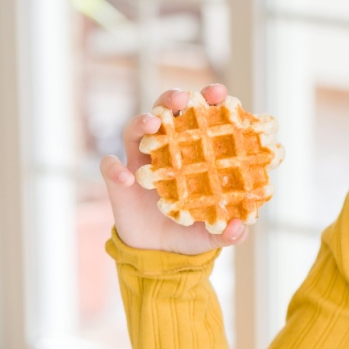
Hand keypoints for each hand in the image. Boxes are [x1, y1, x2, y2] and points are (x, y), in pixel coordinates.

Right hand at [99, 83, 250, 254]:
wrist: (158, 254)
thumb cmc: (189, 233)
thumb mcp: (213, 235)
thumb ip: (230, 232)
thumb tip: (239, 227)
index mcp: (192, 153)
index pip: (199, 119)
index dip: (207, 102)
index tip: (219, 93)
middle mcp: (165, 150)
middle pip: (165, 113)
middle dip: (172, 99)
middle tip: (184, 100)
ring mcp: (139, 162)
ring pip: (134, 130)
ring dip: (142, 122)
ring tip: (153, 124)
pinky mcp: (117, 180)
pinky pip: (109, 166)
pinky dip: (114, 169)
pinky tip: (126, 178)